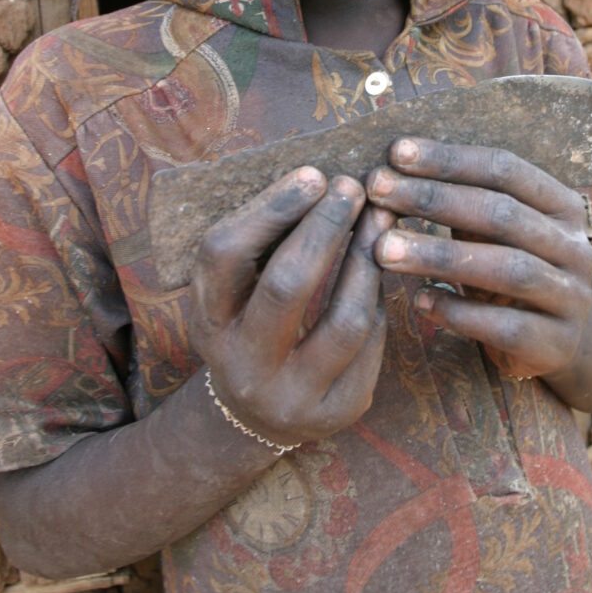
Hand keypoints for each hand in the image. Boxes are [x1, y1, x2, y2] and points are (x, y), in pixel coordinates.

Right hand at [189, 167, 393, 446]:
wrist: (256, 417)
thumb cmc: (251, 327)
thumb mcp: (237, 294)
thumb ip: (264, 246)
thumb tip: (318, 181)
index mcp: (208, 325)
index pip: (225, 256)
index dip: (270, 210)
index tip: (312, 175)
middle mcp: (244, 366)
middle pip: (287, 287)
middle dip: (325, 228)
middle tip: (352, 187)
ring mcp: (293, 396)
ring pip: (344, 320)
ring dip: (366, 259)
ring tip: (380, 219)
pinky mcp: (339, 411)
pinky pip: (371, 344)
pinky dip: (378, 297)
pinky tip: (383, 265)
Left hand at [365, 138, 591, 379]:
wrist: (552, 343)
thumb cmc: (504, 270)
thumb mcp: (489, 232)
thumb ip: (455, 203)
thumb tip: (389, 168)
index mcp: (561, 206)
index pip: (505, 168)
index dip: (449, 159)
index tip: (395, 153)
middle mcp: (575, 246)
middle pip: (502, 213)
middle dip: (434, 199)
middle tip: (377, 190)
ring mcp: (572, 297)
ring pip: (507, 269)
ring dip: (439, 256)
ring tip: (383, 249)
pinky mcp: (557, 344)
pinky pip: (506, 327)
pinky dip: (459, 312)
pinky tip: (419, 302)